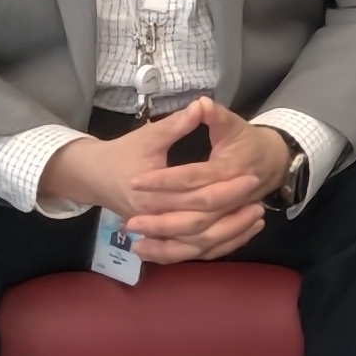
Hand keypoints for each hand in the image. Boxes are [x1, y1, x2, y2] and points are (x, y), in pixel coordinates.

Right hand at [40, 100, 281, 261]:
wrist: (95, 177)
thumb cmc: (124, 153)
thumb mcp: (149, 136)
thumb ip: (177, 124)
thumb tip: (203, 104)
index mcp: (150, 192)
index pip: (195, 193)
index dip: (226, 186)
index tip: (252, 176)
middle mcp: (152, 217)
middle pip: (200, 223)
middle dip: (233, 214)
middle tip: (261, 200)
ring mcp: (155, 232)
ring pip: (197, 244)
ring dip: (229, 234)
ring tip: (258, 217)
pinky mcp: (160, 238)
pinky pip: (192, 251)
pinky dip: (217, 245)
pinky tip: (241, 232)